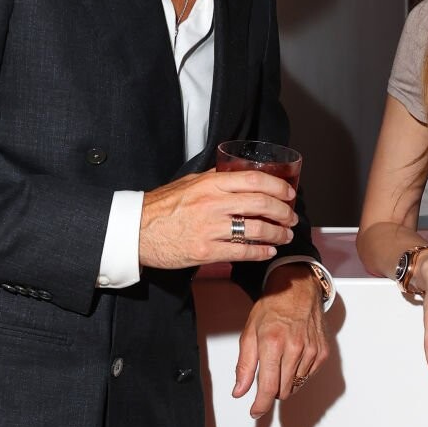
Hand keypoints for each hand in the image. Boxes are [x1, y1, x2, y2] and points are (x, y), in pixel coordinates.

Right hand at [140, 168, 296, 270]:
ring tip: (284, 235)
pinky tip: (269, 251)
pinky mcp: (206, 251)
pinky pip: (243, 251)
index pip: (253, 179)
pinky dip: (261, 252)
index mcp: (210, 184)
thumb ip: (214, 179)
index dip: (277, 187)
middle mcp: (213, 204)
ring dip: (277, 233)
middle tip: (291, 217)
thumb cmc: (161, 207)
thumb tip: (236, 174)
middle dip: (283, 212)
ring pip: (257, 229)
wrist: (136, 231)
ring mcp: (210, 229)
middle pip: (261, 204)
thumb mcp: (188, 183)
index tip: (288, 193)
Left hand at [233, 263, 329, 415]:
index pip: (268, 387)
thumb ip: (244, 366)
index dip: (260, 405)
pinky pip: (308, 376)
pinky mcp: (322, 353)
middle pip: (283, 390)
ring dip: (285, 380)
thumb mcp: (249, 333)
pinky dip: (298, 373)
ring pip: (296, 385)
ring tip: (280, 359)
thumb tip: (240, 391)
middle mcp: (295, 348)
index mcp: (273, 344)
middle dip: (271, 390)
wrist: (298, 290)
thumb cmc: (272, 308)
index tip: (256, 412)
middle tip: (266, 375)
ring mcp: (311, 351)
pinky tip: (293, 356)